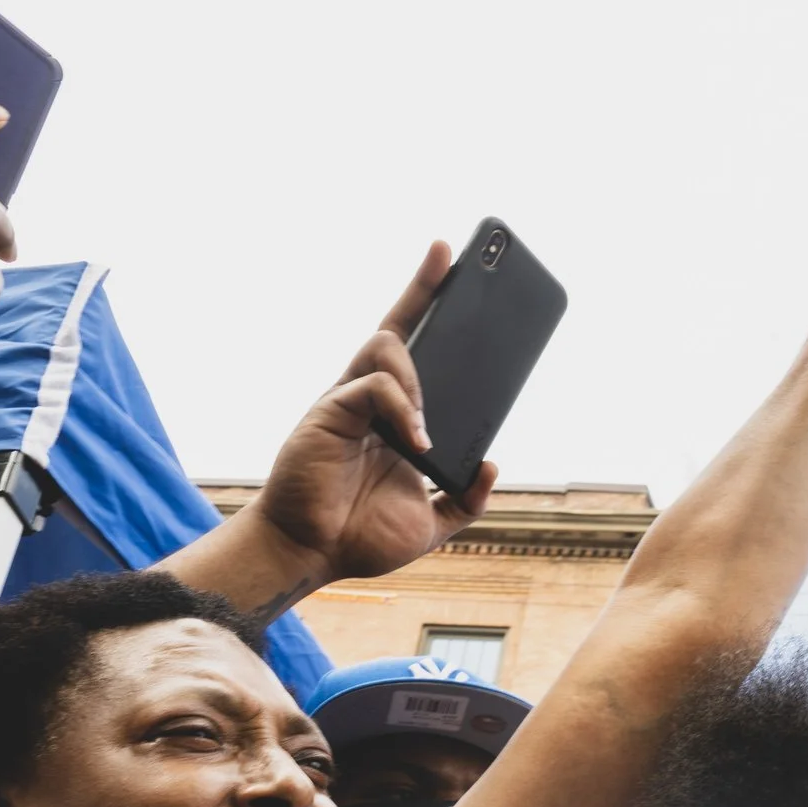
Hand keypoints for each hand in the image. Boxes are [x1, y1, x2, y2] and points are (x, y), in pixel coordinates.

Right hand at [247, 243, 497, 586]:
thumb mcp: (432, 523)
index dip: (435, 308)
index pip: (420, 350)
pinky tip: (417, 442)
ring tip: (427, 430)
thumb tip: (492, 462)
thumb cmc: (361, 536)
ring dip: (418, 375)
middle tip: (450, 252)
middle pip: (400, 326)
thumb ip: (466, 499)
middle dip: (425, 285)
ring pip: (387, 344)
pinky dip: (403, 408)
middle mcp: (373, 398)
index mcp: (397, 416)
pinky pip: (373, 385)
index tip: (463, 273)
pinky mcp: (331, 409)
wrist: (315, 554)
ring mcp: (351, 399)